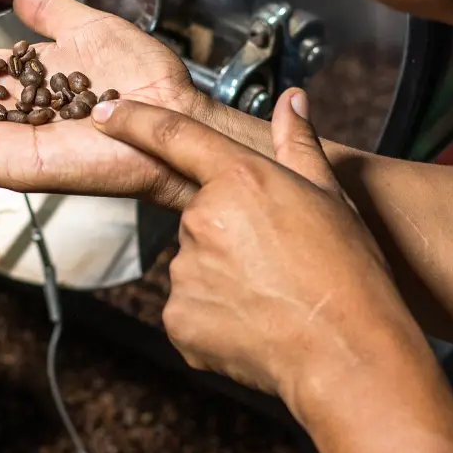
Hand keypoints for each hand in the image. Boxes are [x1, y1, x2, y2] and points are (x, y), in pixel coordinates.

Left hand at [90, 88, 424, 406]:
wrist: (346, 352)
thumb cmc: (347, 273)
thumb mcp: (330, 197)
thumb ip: (299, 145)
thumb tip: (292, 101)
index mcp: (239, 180)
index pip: (173, 136)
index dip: (134, 120)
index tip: (105, 112)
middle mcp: (202, 219)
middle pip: (200, 217)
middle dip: (230, 233)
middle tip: (277, 259)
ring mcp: (185, 272)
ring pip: (195, 265)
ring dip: (223, 276)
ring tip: (273, 296)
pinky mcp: (178, 319)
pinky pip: (189, 307)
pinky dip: (215, 316)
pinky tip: (254, 323)